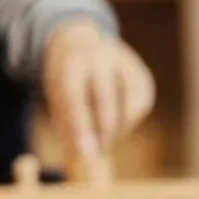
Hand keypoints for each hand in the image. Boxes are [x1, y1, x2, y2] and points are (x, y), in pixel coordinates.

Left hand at [42, 19, 154, 159]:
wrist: (78, 41)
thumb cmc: (65, 78)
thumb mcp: (55, 95)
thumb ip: (67, 124)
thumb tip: (82, 157)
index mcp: (70, 63)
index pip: (75, 96)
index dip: (81, 126)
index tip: (86, 152)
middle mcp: (98, 58)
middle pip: (105, 98)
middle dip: (104, 131)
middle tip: (99, 152)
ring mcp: (124, 62)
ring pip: (131, 102)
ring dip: (121, 127)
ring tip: (106, 137)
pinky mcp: (141, 71)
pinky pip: (143, 101)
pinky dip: (131, 118)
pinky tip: (118, 123)